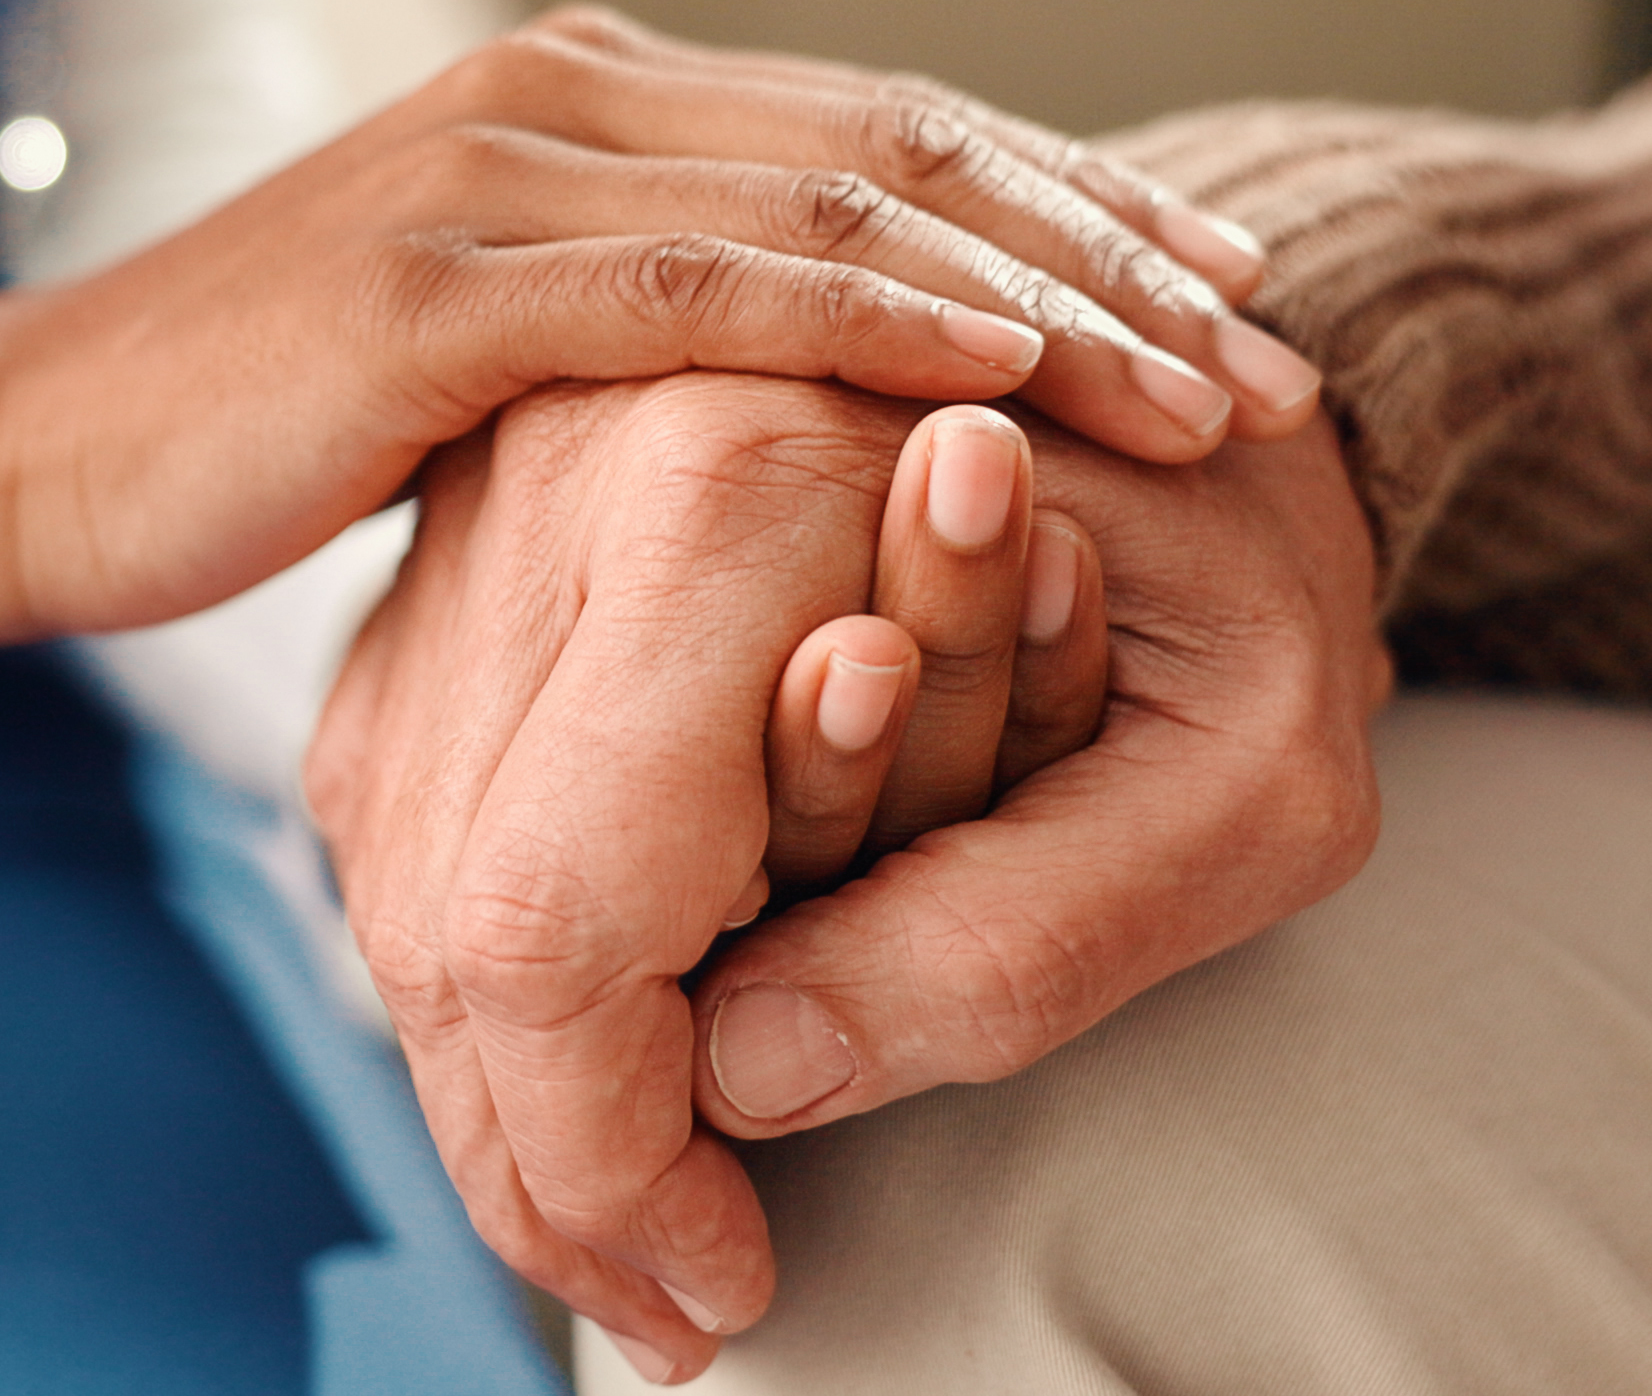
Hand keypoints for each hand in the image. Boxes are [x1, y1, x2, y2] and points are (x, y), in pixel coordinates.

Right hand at [0, 8, 1315, 691]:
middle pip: (912, 146)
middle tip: (1282, 350)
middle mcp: (564, 89)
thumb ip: (629, 322)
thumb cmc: (250, 433)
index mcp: (588, 99)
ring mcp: (501, 169)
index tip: (1234, 301)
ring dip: (1050, 299)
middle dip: (1117, 250)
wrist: (18, 455)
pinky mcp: (441, 283)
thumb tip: (797, 383)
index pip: (893, 134)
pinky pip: (711, 290)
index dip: (1078, 208)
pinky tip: (1010, 376)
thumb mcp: (482, 358)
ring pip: (845, 206)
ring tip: (1209, 394)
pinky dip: (881, 323)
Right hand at [308, 374, 1379, 1383]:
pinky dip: (486, 978)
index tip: (721, 1283)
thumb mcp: (1248, 777)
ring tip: (654, 1219)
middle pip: (447, 916)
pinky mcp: (460, 564)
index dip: (611, 1152)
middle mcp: (563, 479)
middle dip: (547, 1161)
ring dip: (503, 1092)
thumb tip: (750, 1085)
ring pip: (401, 878)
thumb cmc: (1251, 558)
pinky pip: (408, 815)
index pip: (556, 915)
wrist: (1163, 351)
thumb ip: (1020, 937)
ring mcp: (486, 516)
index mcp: (732, 492)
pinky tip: (606, 1066)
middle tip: (682, 1301)